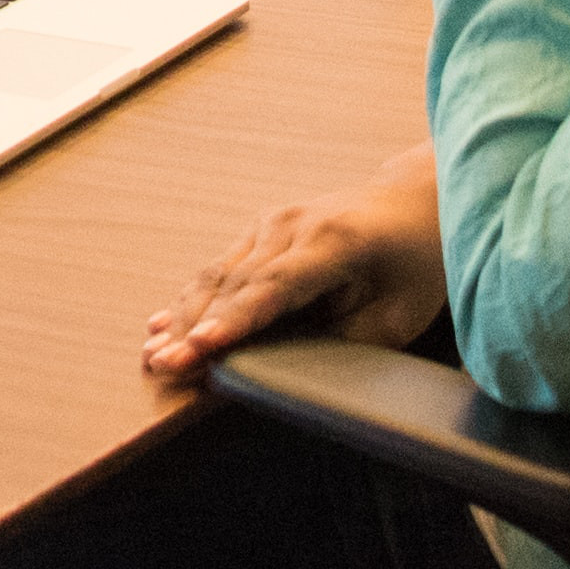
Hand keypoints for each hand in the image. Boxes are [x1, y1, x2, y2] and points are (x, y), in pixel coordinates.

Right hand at [142, 149, 446, 379]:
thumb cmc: (417, 261)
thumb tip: (291, 368)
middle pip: (234, 283)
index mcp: (334, 242)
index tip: (201, 346)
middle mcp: (294, 225)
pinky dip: (189, 301)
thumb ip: (349, 338)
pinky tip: (159, 327)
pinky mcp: (261, 230)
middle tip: (162, 367)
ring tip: (152, 355)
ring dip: (181, 317)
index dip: (236, 320)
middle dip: (194, 328)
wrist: (414, 200)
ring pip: (217, 275)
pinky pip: (219, 269)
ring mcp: (272, 222)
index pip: (275, 287)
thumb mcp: (401, 312)